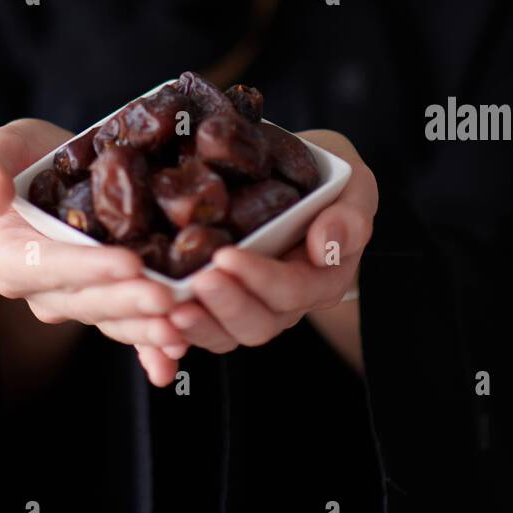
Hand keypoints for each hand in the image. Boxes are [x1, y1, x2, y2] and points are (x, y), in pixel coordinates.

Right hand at [0, 118, 189, 358]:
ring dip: (145, 328)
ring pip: (112, 320)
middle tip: (167, 298)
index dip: (89, 267)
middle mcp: (43, 290)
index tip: (128, 262)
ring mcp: (78, 301)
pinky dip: (150, 349)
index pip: (50, 266)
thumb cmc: (24, 155)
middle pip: (88, 300)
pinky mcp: (108, 302)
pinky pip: (128, 331)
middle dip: (127, 301)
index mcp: (11, 259)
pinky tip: (174, 357)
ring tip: (179, 325)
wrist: (61, 165)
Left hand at [136, 130, 376, 386]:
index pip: (293, 289)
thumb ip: (351, 216)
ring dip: (197, 327)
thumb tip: (328, 245)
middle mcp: (287, 301)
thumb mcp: (356, 187)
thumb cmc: (330, 180)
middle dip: (225, 306)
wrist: (300, 177)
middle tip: (197, 282)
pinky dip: (177, 335)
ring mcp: (253, 304)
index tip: (227, 256)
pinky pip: (202, 327)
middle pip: (258, 323)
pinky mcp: (222, 300)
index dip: (261, 279)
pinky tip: (156, 325)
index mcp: (322, 277)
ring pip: (227, 334)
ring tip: (168, 309)